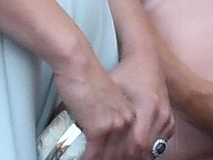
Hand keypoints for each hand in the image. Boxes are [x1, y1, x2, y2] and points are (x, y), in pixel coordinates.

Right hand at [53, 42, 139, 159]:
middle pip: (123, 154)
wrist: (78, 64)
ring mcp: (116, 125)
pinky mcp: (100, 127)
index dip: (123, 156)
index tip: (112, 158)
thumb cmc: (87, 78)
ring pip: (110, 157)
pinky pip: (94, 155)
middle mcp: (128, 120)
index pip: (133, 147)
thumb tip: (102, 138)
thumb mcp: (107, 100)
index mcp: (132, 113)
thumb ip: (110, 118)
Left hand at [109, 49, 174, 155]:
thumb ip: (104, 111)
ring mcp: (167, 118)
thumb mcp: (112, 88)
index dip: (120, 154)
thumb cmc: (126, 72)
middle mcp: (161, 113)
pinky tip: (130, 151)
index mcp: (148, 106)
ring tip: (116, 157)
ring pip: (151, 150)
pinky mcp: (169, 121)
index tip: (103, 157)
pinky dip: (146, 150)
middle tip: (106, 159)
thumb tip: (82, 131)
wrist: (146, 59)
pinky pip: (159, 145)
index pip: (137, 143)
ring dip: (134, 156)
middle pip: (143, 149)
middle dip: (124, 157)